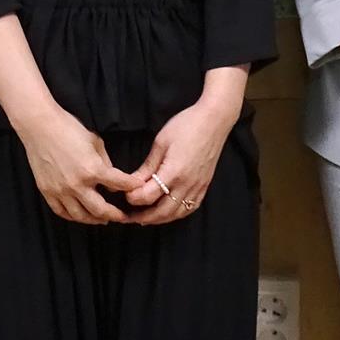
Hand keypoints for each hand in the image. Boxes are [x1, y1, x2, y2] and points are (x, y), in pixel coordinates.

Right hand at [14, 105, 140, 223]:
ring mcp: (60, 190)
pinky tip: (80, 216)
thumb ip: (105, 163)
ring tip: (103, 220)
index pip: (119, 184)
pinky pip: (61, 212)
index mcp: (93, 170)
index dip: (131, 187)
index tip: (139, 189)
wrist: (40, 126)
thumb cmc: (69, 129)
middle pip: (100, 209)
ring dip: (94, 220)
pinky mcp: (47, 191)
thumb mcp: (95, 142)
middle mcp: (77, 184)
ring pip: (80, 216)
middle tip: (122, 217)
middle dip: (115, 215)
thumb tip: (111, 179)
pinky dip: (72, 217)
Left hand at [125, 94, 239, 225]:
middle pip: (162, 212)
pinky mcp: (204, 186)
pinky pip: (189, 208)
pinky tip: (167, 212)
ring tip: (144, 218)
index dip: (133, 198)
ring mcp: (198, 187)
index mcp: (174, 172)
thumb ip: (147, 167)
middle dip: (143, 217)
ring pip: (176, 214)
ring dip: (159, 219)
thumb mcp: (160, 143)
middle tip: (129, 217)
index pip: (148, 196)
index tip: (124, 194)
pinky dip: (176, 214)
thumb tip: (132, 183)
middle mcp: (187, 184)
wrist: (214, 120)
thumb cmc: (186, 126)